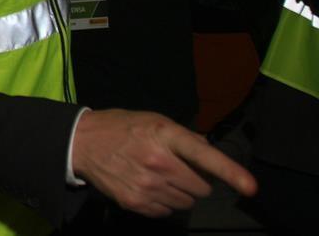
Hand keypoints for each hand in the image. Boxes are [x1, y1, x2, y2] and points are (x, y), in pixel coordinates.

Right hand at [71, 109, 256, 216]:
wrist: (81, 143)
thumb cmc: (121, 128)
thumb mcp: (154, 121)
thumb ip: (183, 137)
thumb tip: (208, 153)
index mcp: (165, 136)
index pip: (205, 156)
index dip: (231, 173)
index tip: (251, 187)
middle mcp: (158, 162)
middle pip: (201, 187)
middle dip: (196, 181)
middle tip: (177, 169)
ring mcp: (147, 185)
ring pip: (186, 202)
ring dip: (180, 193)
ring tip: (159, 177)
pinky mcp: (135, 202)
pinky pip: (167, 211)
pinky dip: (164, 202)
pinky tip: (148, 187)